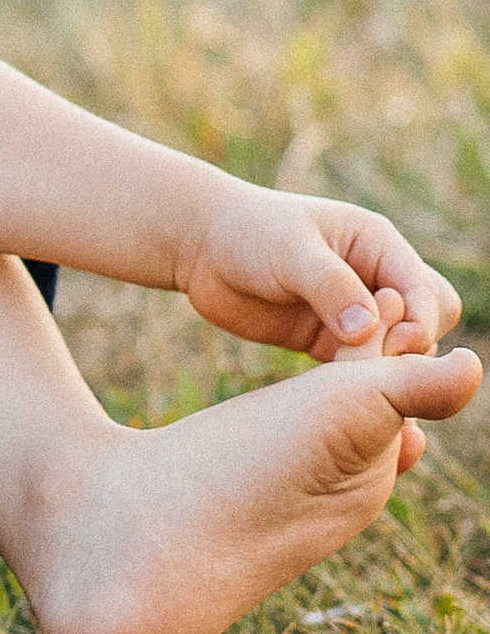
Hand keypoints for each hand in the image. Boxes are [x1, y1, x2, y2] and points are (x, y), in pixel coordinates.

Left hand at [177, 182, 464, 361]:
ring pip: (399, 353)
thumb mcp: (291, 251)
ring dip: (383, 372)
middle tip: (369, 367)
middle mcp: (377, 280)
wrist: (203, 247)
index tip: (389, 345)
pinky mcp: (330, 343)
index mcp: (380, 247)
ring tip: (348, 385)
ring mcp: (356, 314)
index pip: (429, 294)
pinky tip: (336, 400)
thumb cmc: (249, 233)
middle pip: (429, 325)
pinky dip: (357, 386)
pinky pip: (362, 371)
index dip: (418, 324)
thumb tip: (369, 330)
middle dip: (412, 351)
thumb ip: (330, 286)